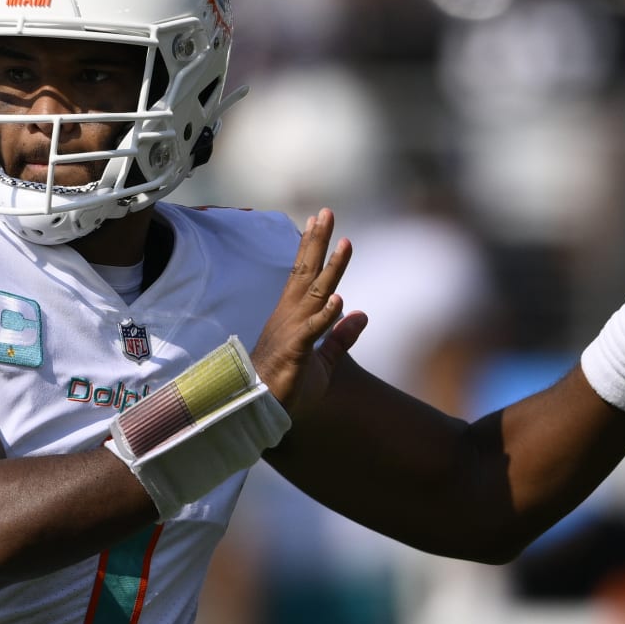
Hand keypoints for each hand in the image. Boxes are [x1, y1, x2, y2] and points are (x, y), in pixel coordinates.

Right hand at [252, 208, 367, 422]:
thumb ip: (341, 337)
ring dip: (330, 269)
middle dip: (317, 242)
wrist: (261, 410)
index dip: (313, 247)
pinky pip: (311, 331)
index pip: (304, 273)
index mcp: (294, 315)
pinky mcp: (294, 352)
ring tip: (345, 243)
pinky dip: (325, 316)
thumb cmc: (287, 383)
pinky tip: (338, 299)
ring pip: (313, 294)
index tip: (319, 220)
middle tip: (326, 212)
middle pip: (306, 272)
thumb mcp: (322, 358)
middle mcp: (290, 316)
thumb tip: (363, 314)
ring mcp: (291, 331)